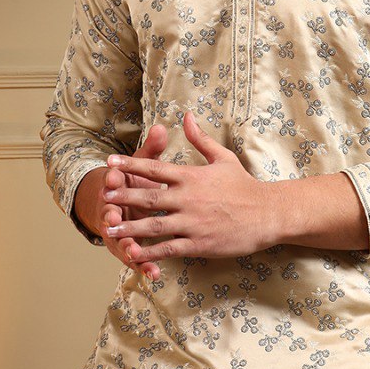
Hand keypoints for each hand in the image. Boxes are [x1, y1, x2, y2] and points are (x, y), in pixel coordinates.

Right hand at [100, 123, 172, 279]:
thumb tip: (160, 127)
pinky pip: (136, 258)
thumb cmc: (135, 182)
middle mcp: (114, 209)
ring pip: (121, 239)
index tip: (113, 177)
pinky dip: (143, 265)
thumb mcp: (142, 164)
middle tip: (114, 217)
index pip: (112, 181)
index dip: (112, 179)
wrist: (116, 206)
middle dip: (112, 215)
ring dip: (126, 245)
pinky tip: (153, 273)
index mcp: (118, 187)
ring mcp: (120, 231)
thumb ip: (151, 149)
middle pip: (111, 212)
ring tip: (132, 252)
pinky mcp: (128, 247)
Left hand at [102, 111, 276, 263]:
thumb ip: (200, 138)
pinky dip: (150, 251)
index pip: (154, 168)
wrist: (267, 214)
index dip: (130, 164)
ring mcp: (192, 222)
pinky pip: (169, 248)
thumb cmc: (243, 186)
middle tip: (102, 195)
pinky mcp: (198, 243)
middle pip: (147, 196)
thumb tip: (187, 115)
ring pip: (153, 225)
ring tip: (109, 228)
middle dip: (122, 195)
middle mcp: (188, 198)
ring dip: (129, 226)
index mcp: (191, 176)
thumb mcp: (223, 157)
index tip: (110, 162)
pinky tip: (134, 253)